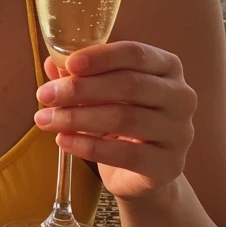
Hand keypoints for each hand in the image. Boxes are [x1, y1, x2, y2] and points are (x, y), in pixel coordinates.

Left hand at [33, 42, 196, 200]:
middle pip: (129, 85)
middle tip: (44, 95)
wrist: (140, 172)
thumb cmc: (120, 119)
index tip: (69, 64)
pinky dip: (89, 146)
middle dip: (80, 89)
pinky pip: (126, 154)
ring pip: (124, 118)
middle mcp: (181, 96)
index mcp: (167, 67)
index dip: (100, 57)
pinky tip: (63, 141)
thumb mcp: (100, 93)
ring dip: (77, 118)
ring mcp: (180, 132)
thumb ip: (80, 75)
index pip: (135, 54)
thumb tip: (52, 62)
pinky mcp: (170, 164)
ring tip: (45, 119)